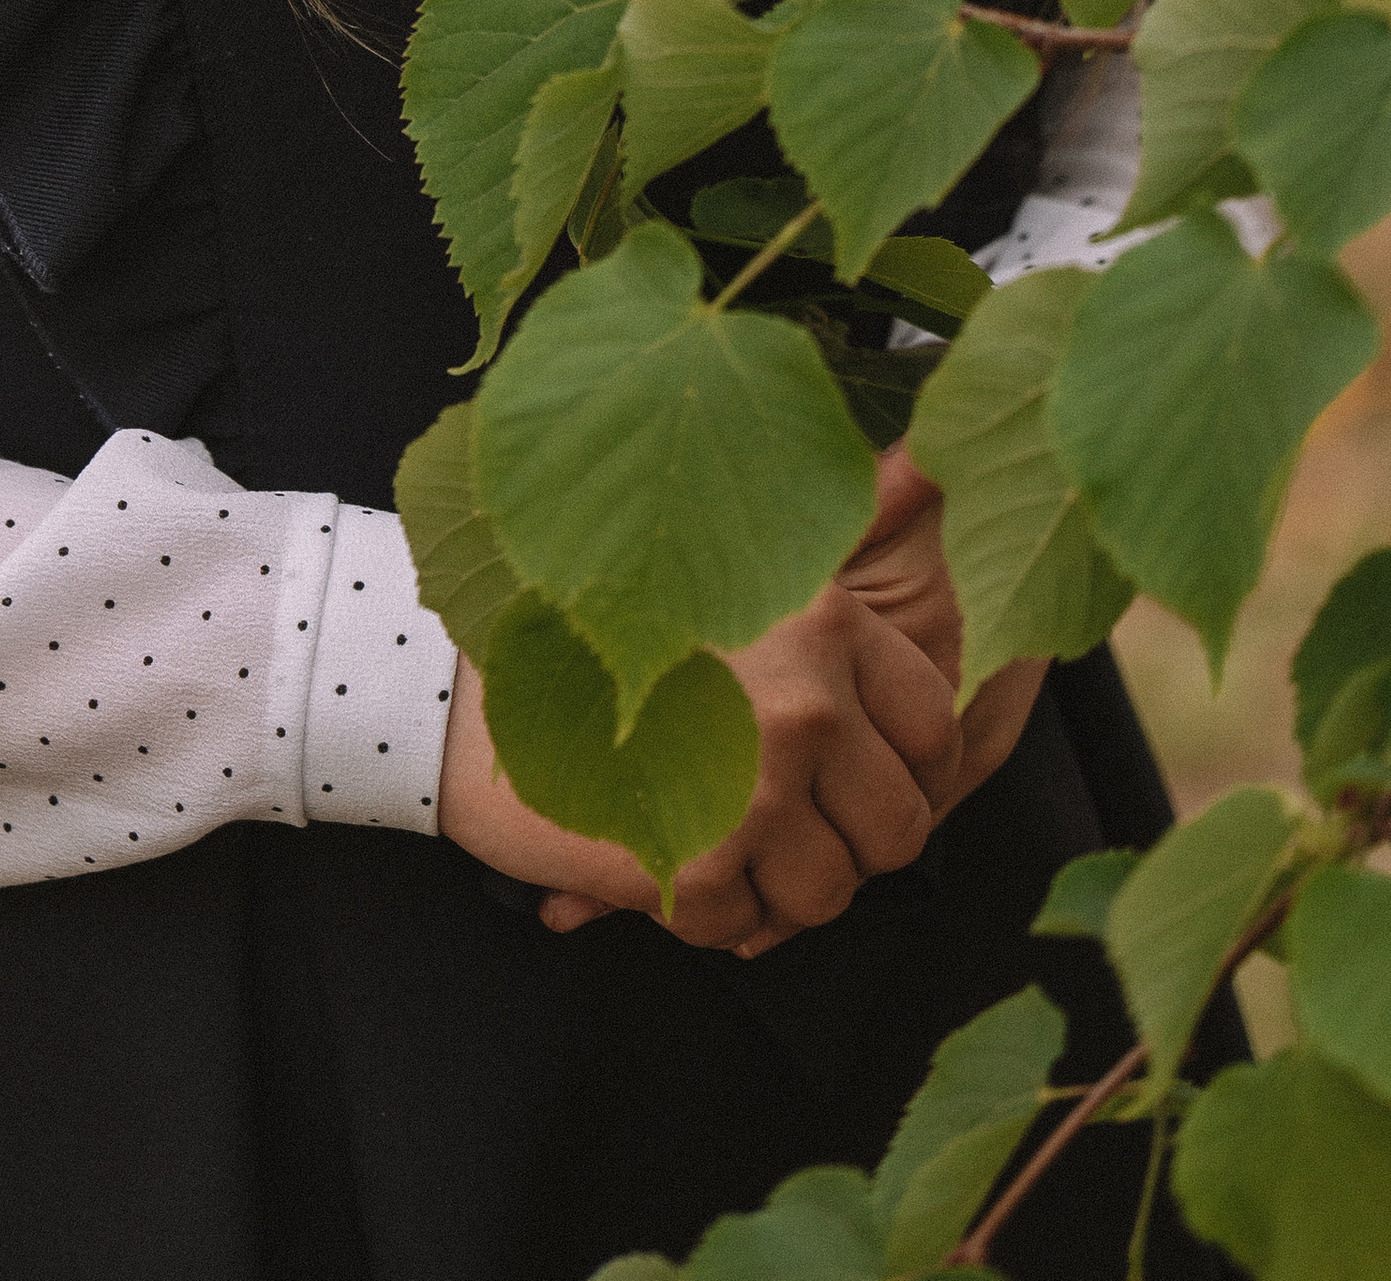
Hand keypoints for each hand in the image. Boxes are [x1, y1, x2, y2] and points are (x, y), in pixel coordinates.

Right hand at [438, 446, 1044, 957]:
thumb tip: (932, 460)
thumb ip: (841, 509)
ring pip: (831, 894)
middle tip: (783, 819)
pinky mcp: (698, 864)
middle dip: (847, 841)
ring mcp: (756, 786)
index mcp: (823, 617)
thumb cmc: (590, 618)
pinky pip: (746, 928)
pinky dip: (709, 914)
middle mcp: (805, 698)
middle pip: (898, 828)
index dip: (904, 769)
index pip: (936, 731)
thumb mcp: (726, 546)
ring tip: (722, 838)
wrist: (454, 686)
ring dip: (779, 888)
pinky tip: (667, 857)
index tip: (857, 775)